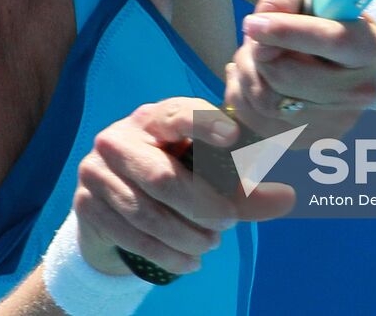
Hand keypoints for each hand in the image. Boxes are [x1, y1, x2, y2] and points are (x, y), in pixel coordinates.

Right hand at [73, 97, 293, 275]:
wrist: (113, 209)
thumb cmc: (173, 181)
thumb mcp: (208, 182)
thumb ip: (245, 191)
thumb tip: (289, 198)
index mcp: (154, 118)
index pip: (178, 113)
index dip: (204, 124)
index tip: (232, 137)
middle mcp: (120, 137)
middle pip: (162, 176)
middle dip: (202, 207)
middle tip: (228, 224)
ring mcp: (97, 170)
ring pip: (146, 212)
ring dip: (185, 236)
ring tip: (210, 244)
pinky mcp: (87, 204)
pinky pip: (130, 236)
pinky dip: (165, 254)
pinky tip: (190, 261)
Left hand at [226, 0, 375, 140]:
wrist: (339, 56)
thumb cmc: (323, 15)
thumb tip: (261, 20)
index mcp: (371, 48)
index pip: (332, 41)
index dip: (287, 32)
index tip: (252, 23)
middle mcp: (362, 91)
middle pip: (287, 76)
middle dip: (258, 52)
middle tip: (255, 36)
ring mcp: (337, 122)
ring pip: (267, 100)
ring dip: (247, 71)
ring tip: (255, 54)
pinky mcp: (310, 140)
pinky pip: (255, 119)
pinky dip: (241, 93)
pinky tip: (251, 75)